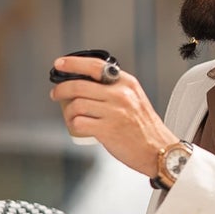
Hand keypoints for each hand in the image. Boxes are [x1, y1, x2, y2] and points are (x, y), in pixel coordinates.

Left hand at [51, 59, 171, 176]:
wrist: (159, 150)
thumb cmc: (144, 126)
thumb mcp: (134, 98)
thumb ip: (115, 88)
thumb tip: (85, 83)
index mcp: (126, 83)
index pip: (95, 66)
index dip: (73, 63)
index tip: (59, 64)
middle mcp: (120, 95)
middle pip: (79, 86)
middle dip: (61, 89)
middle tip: (55, 94)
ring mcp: (114, 112)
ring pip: (76, 105)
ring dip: (68, 111)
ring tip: (71, 116)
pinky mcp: (108, 130)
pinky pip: (79, 123)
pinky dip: (73, 125)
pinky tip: (77, 126)